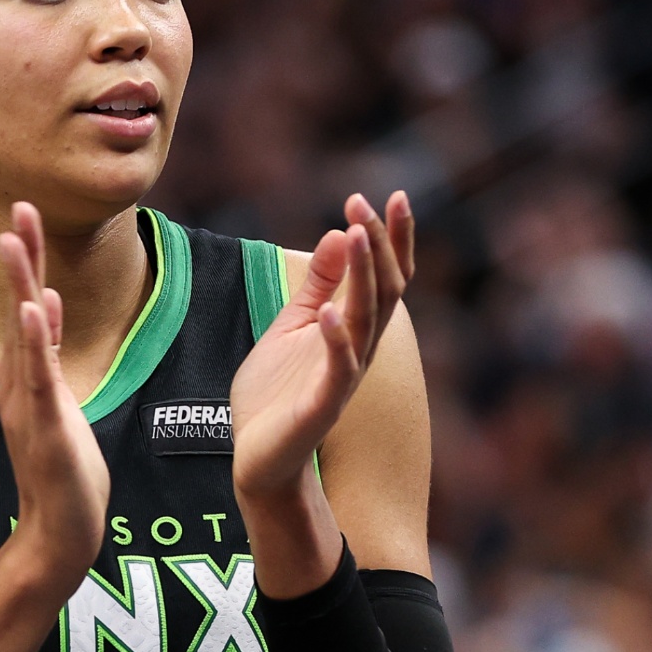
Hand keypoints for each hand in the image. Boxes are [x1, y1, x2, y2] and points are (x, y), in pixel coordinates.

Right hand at [0, 202, 109, 592]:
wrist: (58, 534)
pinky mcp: (46, 426)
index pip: (26, 305)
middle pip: (19, 307)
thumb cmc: (62, 471)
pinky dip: (35, 340)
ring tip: (12, 239)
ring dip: (19, 285)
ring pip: (23, 335)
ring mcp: (30, 403)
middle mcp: (21, 382)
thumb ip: (47, 352)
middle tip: (18, 205)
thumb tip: (45, 299)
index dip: (27, 258)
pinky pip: (40, 377)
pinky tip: (34, 306)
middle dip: (21, 255)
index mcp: (25, 374)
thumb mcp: (57, 400)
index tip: (24, 212)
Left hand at [230, 191, 414, 504]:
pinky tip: (330, 312)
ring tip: (356, 236)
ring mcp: (343, 378)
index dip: (393, 239)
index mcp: (353, 328)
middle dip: (379, 245)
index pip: (386, 277)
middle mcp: (358, 349)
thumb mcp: (293, 325)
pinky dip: (336, 340)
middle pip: (384, 290)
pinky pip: (338, 370)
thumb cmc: (276, 392)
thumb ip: (318, 286)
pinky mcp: (322, 406)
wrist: (258, 456)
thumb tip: (338, 235)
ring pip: (366, 322)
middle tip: (364, 203)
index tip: (393, 195)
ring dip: (364, 277)